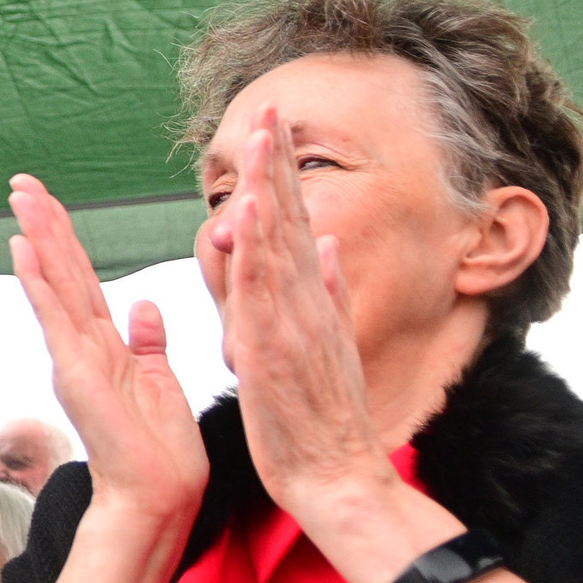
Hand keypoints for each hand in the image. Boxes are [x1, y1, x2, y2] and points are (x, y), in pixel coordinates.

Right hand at [8, 175, 206, 523]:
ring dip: (36, 238)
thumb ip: (149, 342)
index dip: (67, 238)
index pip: (83, 279)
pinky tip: (23, 249)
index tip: (50, 202)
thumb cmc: (162, 453)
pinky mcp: (77, 371)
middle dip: (43, 224)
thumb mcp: (162, 381)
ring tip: (19, 198)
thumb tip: (143, 305)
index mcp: (106, 346)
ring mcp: (75, 357)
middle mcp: (83, 346)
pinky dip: (38, 281)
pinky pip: (55, 316)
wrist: (157, 497)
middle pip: (61, 271)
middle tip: (20, 182)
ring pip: (54, 283)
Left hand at [208, 111, 402, 535]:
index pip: (296, 224)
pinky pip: (263, 296)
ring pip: (277, 245)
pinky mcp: (275, 353)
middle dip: (277, 163)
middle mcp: (306, 304)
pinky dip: (255, 254)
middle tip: (269, 107)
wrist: (337, 474)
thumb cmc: (325, 417)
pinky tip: (245, 218)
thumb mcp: (331, 344)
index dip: (284, 174)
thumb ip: (332, 293)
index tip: (273, 127)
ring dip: (268, 190)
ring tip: (259, 140)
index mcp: (311, 301)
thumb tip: (333, 246)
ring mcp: (293, 325)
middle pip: (290, 220)